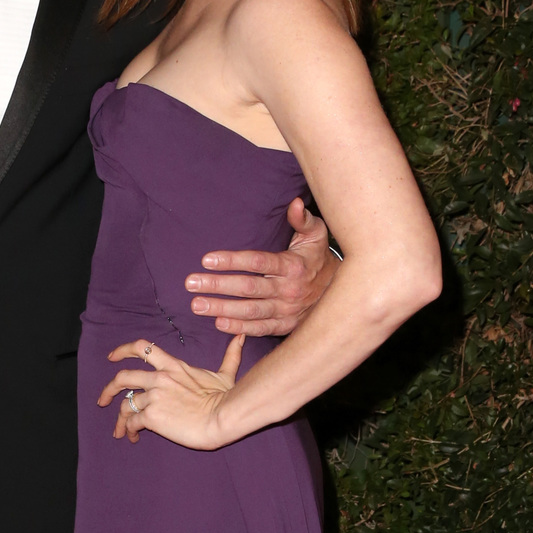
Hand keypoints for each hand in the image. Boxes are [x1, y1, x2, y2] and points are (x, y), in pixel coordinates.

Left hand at [98, 336, 244, 450]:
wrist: (223, 417)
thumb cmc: (227, 397)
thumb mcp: (225, 373)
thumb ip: (230, 356)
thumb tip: (241, 337)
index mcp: (173, 366)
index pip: (142, 348)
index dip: (122, 350)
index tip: (112, 357)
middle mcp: (159, 378)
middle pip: (122, 377)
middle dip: (108, 389)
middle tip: (102, 400)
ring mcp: (154, 397)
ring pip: (124, 405)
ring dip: (119, 419)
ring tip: (120, 430)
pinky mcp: (152, 416)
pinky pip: (132, 422)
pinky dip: (128, 430)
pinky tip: (133, 437)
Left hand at [185, 198, 334, 335]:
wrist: (341, 293)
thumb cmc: (319, 258)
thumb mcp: (316, 235)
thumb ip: (302, 219)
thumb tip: (293, 203)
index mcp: (292, 266)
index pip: (257, 262)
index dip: (232, 261)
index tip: (207, 260)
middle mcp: (287, 290)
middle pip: (248, 288)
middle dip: (217, 286)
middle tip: (191, 283)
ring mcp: (286, 311)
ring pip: (250, 311)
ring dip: (221, 309)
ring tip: (197, 305)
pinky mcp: (285, 326)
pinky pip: (260, 329)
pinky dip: (239, 328)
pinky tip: (218, 323)